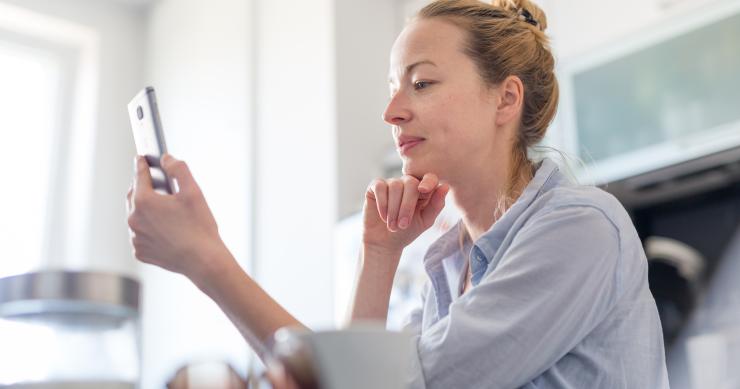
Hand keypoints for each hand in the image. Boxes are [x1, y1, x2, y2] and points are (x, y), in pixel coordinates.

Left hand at [126, 154, 224, 279]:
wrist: (203, 260)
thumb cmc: (199, 227)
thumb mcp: (193, 191)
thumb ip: (178, 169)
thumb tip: (166, 159)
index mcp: (144, 201)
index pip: (139, 176)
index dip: (142, 165)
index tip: (142, 159)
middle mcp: (134, 219)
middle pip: (134, 196)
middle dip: (144, 188)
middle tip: (158, 185)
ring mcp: (135, 238)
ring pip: (137, 216)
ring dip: (146, 210)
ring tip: (166, 211)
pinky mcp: (140, 252)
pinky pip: (141, 235)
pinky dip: (149, 229)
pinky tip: (166, 230)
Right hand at [362, 173, 448, 254]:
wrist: (384, 242)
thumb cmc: (406, 231)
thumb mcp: (425, 221)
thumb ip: (436, 205)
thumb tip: (445, 186)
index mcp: (422, 189)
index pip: (429, 178)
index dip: (428, 181)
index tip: (424, 190)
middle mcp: (407, 183)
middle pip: (410, 183)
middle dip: (407, 206)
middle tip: (403, 225)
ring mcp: (391, 183)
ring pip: (395, 186)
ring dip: (394, 209)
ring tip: (392, 226)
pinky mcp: (376, 186)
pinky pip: (380, 187)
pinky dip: (383, 203)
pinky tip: (383, 216)